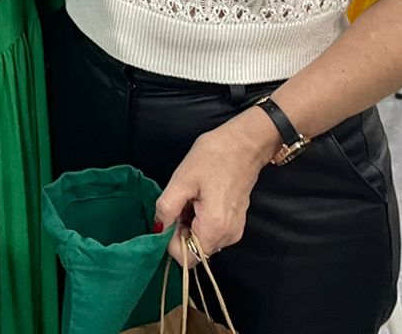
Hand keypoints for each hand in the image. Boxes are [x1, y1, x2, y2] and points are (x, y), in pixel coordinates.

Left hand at [154, 112, 278, 266]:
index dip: (171, 240)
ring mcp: (234, 231)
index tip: (170, 216)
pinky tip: (201, 199)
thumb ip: (167, 209)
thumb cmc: (214, 157)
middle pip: (194, 250)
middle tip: (181, 201)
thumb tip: (157, 229)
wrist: (244, 144)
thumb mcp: (182, 180)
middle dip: (181, 230)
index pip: (186, 257)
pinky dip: (201, 221)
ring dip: (190, 225)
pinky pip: (211, 232)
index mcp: (215, 227)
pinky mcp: (236, 224)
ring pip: (202, 241)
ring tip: (192, 197)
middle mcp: (228, 236)